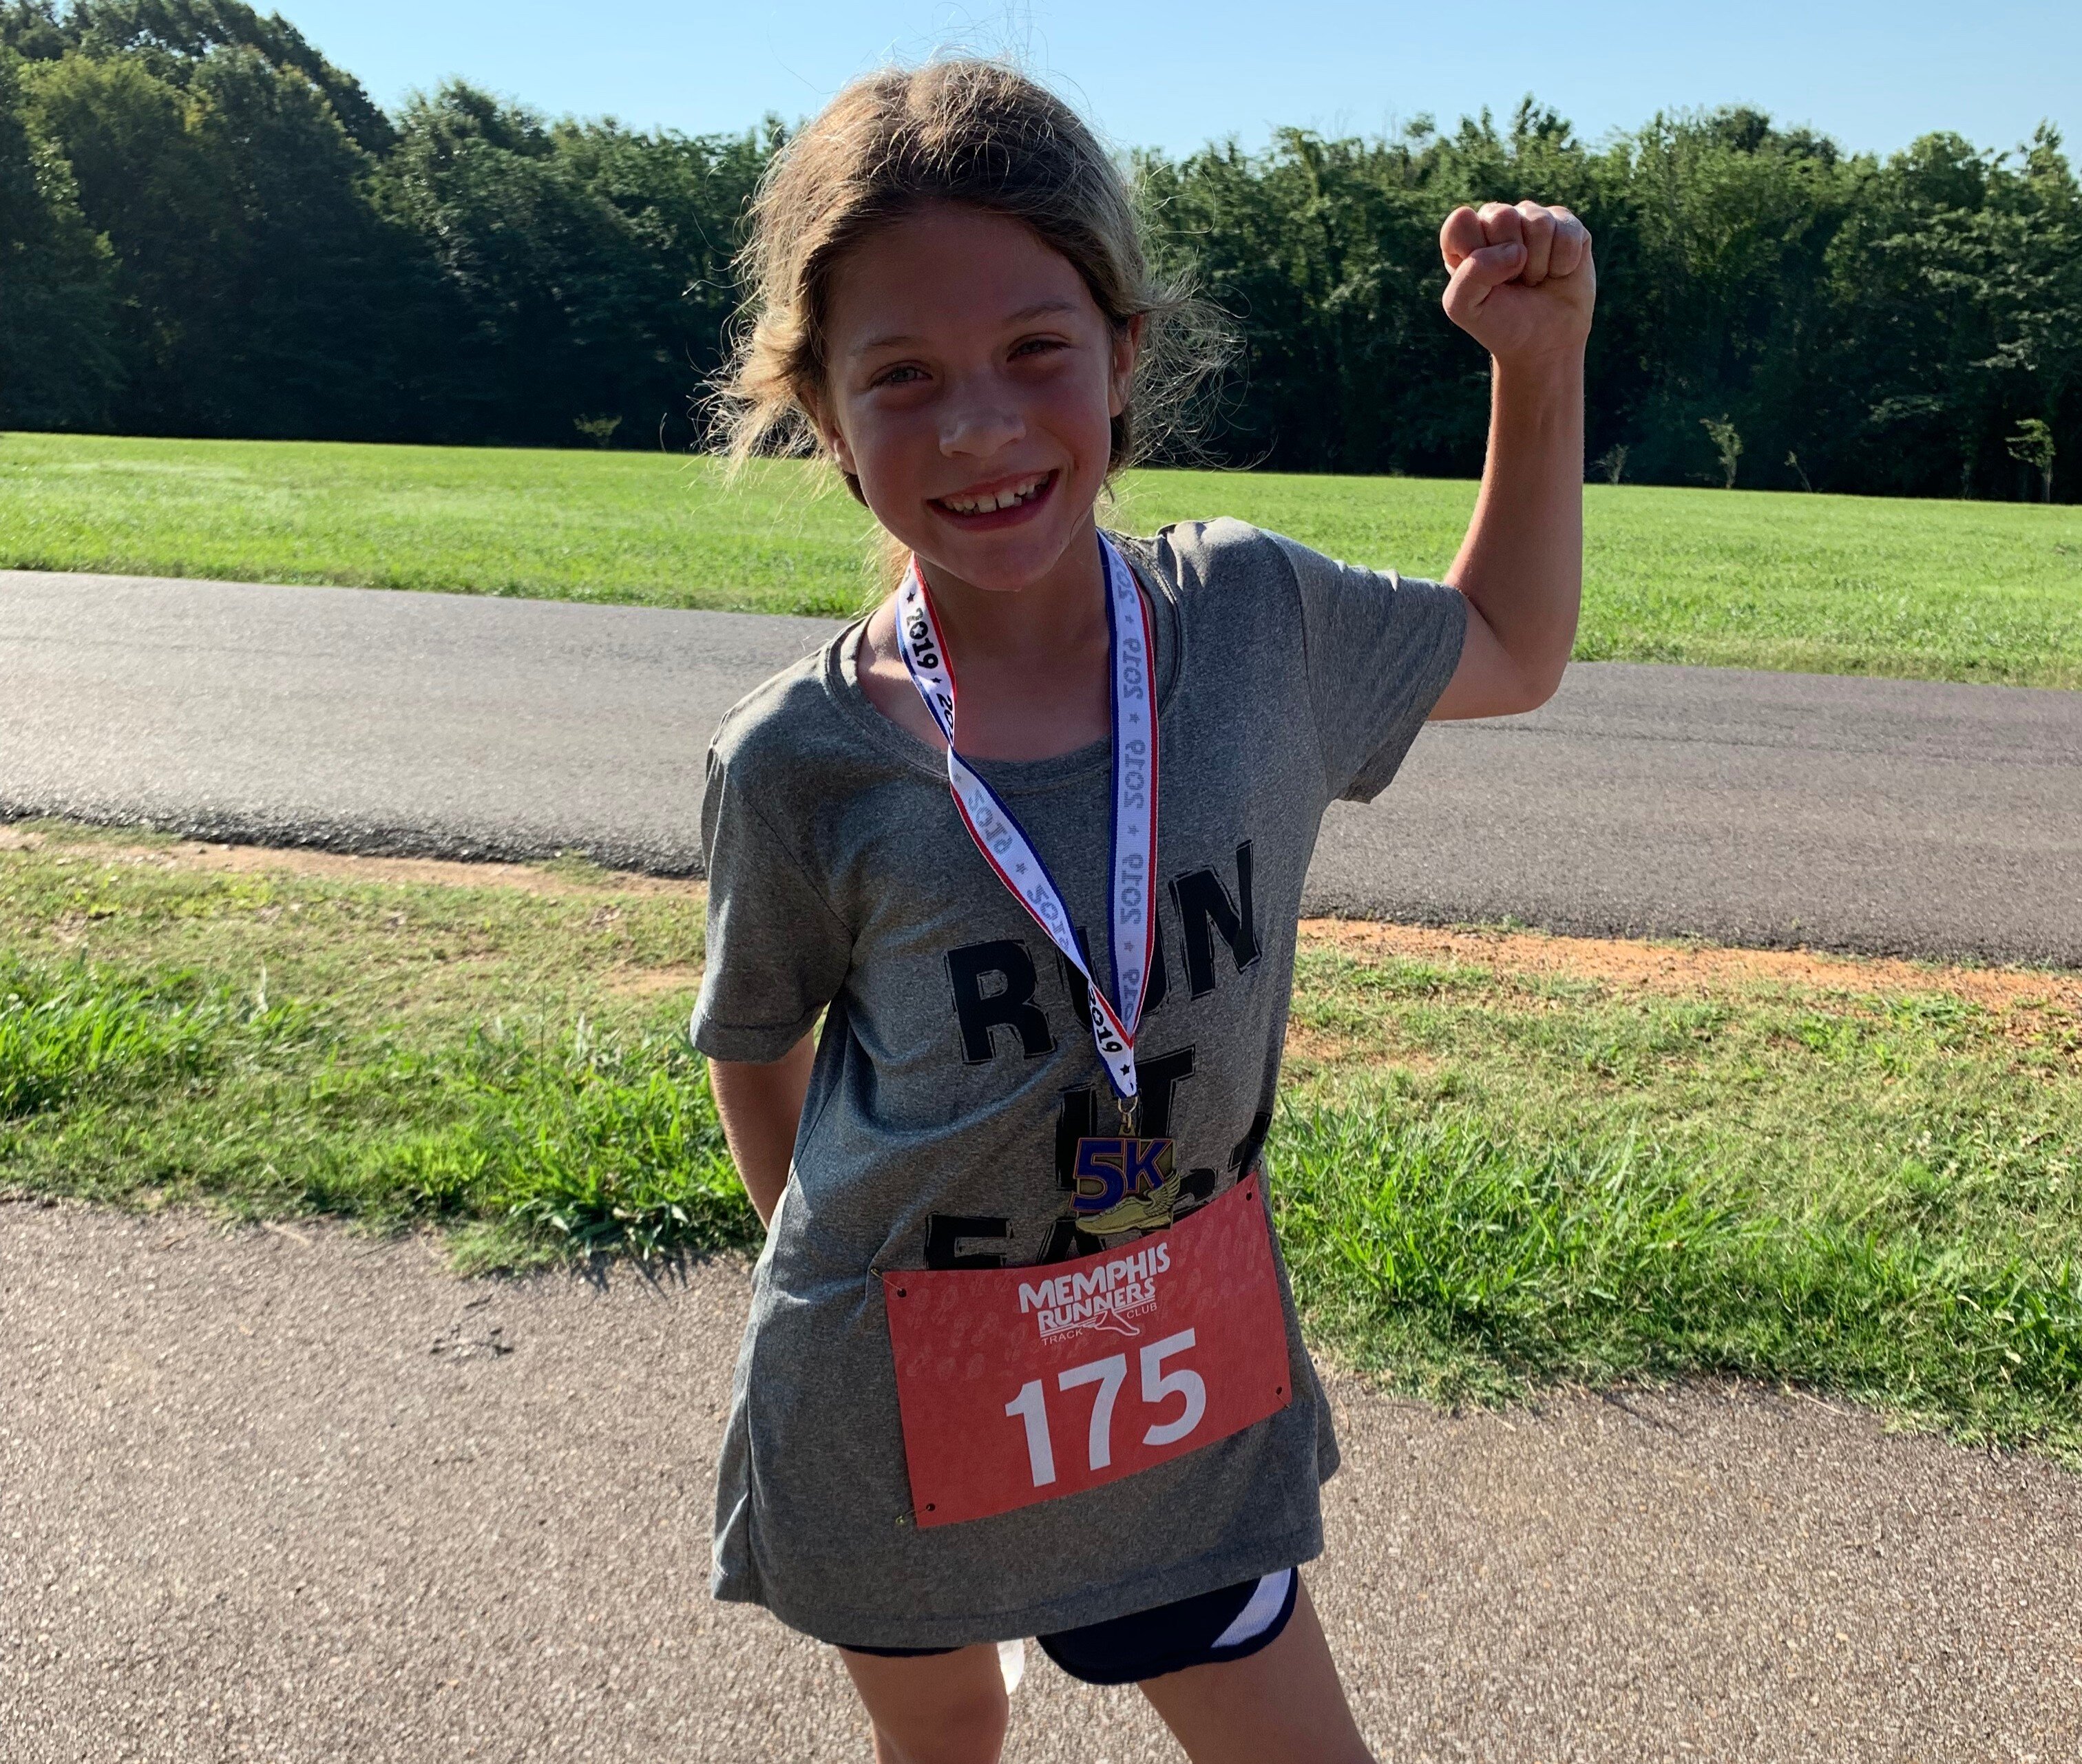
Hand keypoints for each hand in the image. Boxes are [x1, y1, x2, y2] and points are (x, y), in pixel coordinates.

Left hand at [1439, 201, 1594, 366]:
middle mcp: (1497, 221)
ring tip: (1534, 279)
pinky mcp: (1566, 225)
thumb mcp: (1465, 307)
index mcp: (1464, 238)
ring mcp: (1533, 218)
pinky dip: (1563, 263)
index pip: (1461, 223)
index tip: (1483, 283)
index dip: (1474, 254)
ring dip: (1538, 264)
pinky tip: (1558, 273)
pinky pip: (1567, 232)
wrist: (1543, 344)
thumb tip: (1516, 250)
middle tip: (1513, 280)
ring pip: (1538, 223)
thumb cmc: (1499, 323)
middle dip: (1510, 260)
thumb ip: (1470, 274)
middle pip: (1501, 216)